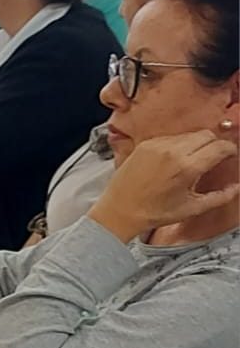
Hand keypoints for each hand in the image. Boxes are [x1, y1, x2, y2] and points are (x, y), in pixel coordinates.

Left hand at [88, 129, 239, 240]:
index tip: (229, 157)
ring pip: (189, 134)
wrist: (119, 211)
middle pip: (207, 135)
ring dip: (196, 144)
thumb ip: (220, 197)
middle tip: (213, 158)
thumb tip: (237, 188)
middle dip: (215, 145)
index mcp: (187, 167)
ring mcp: (157, 146)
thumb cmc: (153, 213)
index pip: (220, 147)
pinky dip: (178, 145)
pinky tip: (174, 160)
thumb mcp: (191, 208)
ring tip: (192, 161)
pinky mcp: (145, 144)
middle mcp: (173, 152)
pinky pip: (171, 137)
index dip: (230, 151)